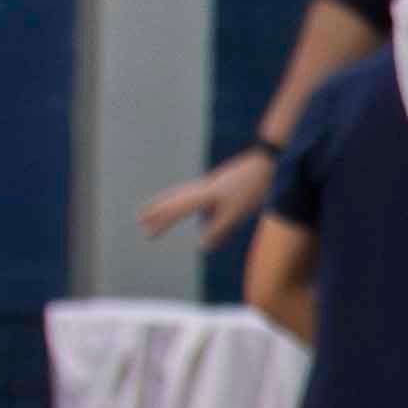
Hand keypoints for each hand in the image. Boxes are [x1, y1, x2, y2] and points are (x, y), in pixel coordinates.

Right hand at [136, 141, 278, 244]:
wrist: (268, 161)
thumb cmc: (253, 188)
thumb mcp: (236, 213)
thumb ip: (219, 230)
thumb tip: (202, 246)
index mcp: (204, 194)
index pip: (176, 210)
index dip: (161, 222)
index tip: (147, 234)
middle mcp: (203, 186)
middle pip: (174, 199)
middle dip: (157, 210)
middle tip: (139, 218)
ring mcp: (211, 183)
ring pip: (182, 193)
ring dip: (168, 203)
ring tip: (157, 211)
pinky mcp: (220, 183)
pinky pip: (195, 193)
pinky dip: (186, 199)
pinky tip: (196, 208)